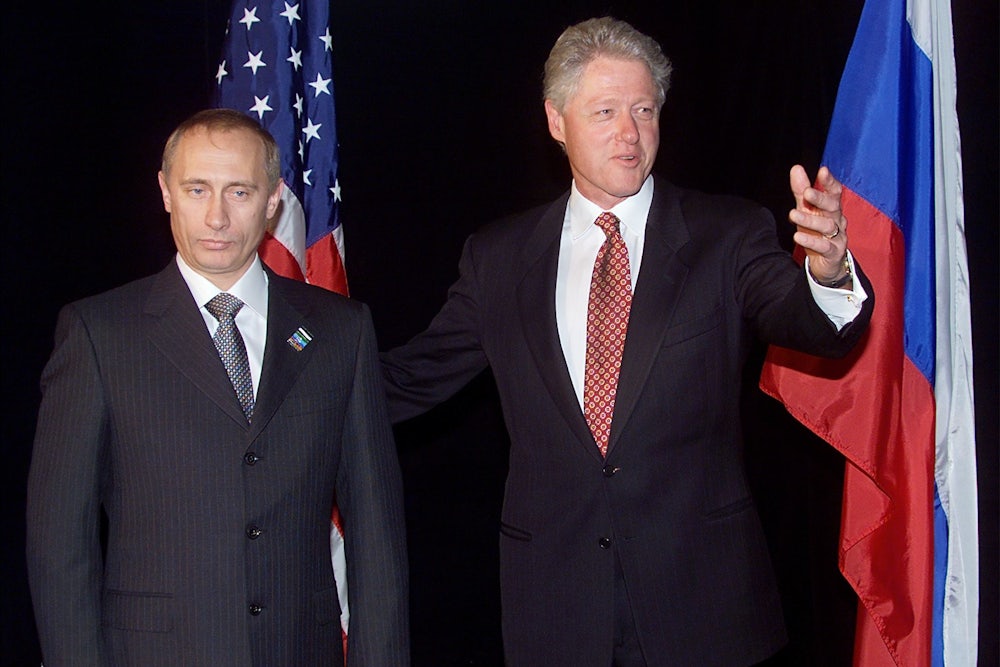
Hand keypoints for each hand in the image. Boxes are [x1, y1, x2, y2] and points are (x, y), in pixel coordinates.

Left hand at [788, 165, 848, 283]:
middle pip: (833, 207)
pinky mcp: (834, 252)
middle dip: (821, 199)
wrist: (826, 263)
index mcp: (832, 208)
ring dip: (810, 220)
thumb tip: (796, 168)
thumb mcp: (807, 210)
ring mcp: (838, 236)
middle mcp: (837, 220)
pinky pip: (824, 246)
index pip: (835, 192)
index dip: (830, 182)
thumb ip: (801, 191)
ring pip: (827, 226)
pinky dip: (811, 241)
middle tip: (807, 193)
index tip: (822, 171)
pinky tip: (797, 236)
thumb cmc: (817, 232)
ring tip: (793, 214)